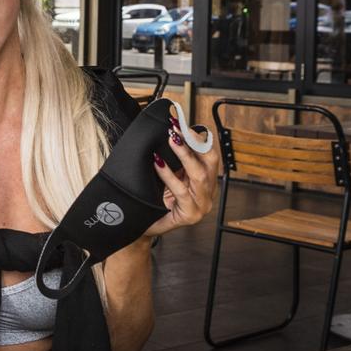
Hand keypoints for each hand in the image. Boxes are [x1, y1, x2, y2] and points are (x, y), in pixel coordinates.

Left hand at [143, 119, 220, 237]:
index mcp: (204, 183)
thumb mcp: (166, 178)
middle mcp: (206, 193)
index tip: (185, 123)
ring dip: (185, 155)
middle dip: (195, 142)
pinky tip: (158, 163)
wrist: (140, 226)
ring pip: (199, 176)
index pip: (209, 156)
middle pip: (210, 163)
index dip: (199, 138)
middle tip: (178, 128)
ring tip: (171, 139)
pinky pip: (181, 191)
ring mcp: (201, 206)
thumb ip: (173, 162)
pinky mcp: (190, 216)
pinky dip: (170, 175)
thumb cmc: (152, 201)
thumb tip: (170, 134)